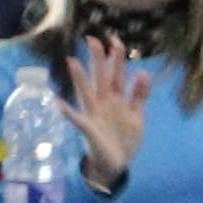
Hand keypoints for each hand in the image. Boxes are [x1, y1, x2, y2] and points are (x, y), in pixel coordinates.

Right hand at [60, 40, 148, 188]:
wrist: (116, 164)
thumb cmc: (124, 137)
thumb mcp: (137, 115)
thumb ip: (140, 95)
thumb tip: (144, 72)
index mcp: (117, 98)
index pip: (117, 73)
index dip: (116, 57)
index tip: (115, 38)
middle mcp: (104, 102)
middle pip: (101, 77)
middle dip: (98, 59)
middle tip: (92, 38)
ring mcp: (95, 114)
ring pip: (87, 92)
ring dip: (80, 78)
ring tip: (72, 62)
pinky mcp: (89, 129)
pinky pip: (77, 119)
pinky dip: (68, 112)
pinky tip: (58, 103)